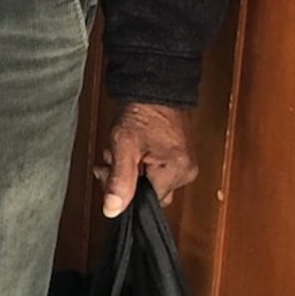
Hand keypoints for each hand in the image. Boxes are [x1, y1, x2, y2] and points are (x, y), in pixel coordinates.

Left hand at [96, 102, 198, 218]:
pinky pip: (156, 171)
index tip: (109, 174)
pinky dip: (139, 164)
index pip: (145, 202)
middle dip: (124, 181)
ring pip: (150, 182)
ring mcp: (184, 163)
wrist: (154, 85)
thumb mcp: (124, 145)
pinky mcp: (179, 156)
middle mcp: (185, 171)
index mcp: (176, 171)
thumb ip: (119, 180)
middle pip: (148, 194)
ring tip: (118, 151)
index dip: (123, 192)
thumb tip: (113, 210)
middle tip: (110, 161)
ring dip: (129, 171)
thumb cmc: (142, 111)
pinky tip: (130, 151)